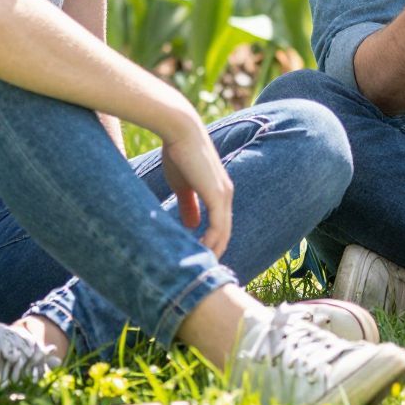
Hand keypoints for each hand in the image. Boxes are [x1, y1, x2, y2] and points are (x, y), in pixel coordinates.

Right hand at [158, 115, 233, 255]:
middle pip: (225, 232)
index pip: (220, 225)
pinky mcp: (217, 195)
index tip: (199, 259)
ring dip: (213, 251)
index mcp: (218, 192)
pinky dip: (211, 241)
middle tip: (203, 271)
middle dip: (215, 252)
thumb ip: (188, 204)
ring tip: (200, 268)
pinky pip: (218, 226)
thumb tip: (192, 225)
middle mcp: (226, 195)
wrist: (180, 132)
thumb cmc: (179, 154)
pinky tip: (200, 253)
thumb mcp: (183, 185)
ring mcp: (224, 195)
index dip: (212, 242)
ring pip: (223, 232)